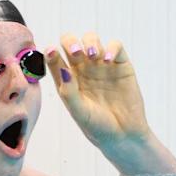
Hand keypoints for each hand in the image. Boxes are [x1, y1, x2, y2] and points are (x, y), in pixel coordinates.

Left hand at [46, 33, 149, 147]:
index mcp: (67, 80)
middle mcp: (83, 70)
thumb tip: (63, 69)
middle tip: (76, 53)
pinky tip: (108, 60)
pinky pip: (115, 46)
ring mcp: (101, 66)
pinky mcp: (121, 65)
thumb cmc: (98, 127)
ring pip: (91, 39)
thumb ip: (68, 91)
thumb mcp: (79, 112)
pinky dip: (111, 47)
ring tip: (93, 55)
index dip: (51, 52)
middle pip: (71, 43)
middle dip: (71, 42)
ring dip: (90, 42)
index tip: (52, 52)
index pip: (54, 59)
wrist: (124, 136)